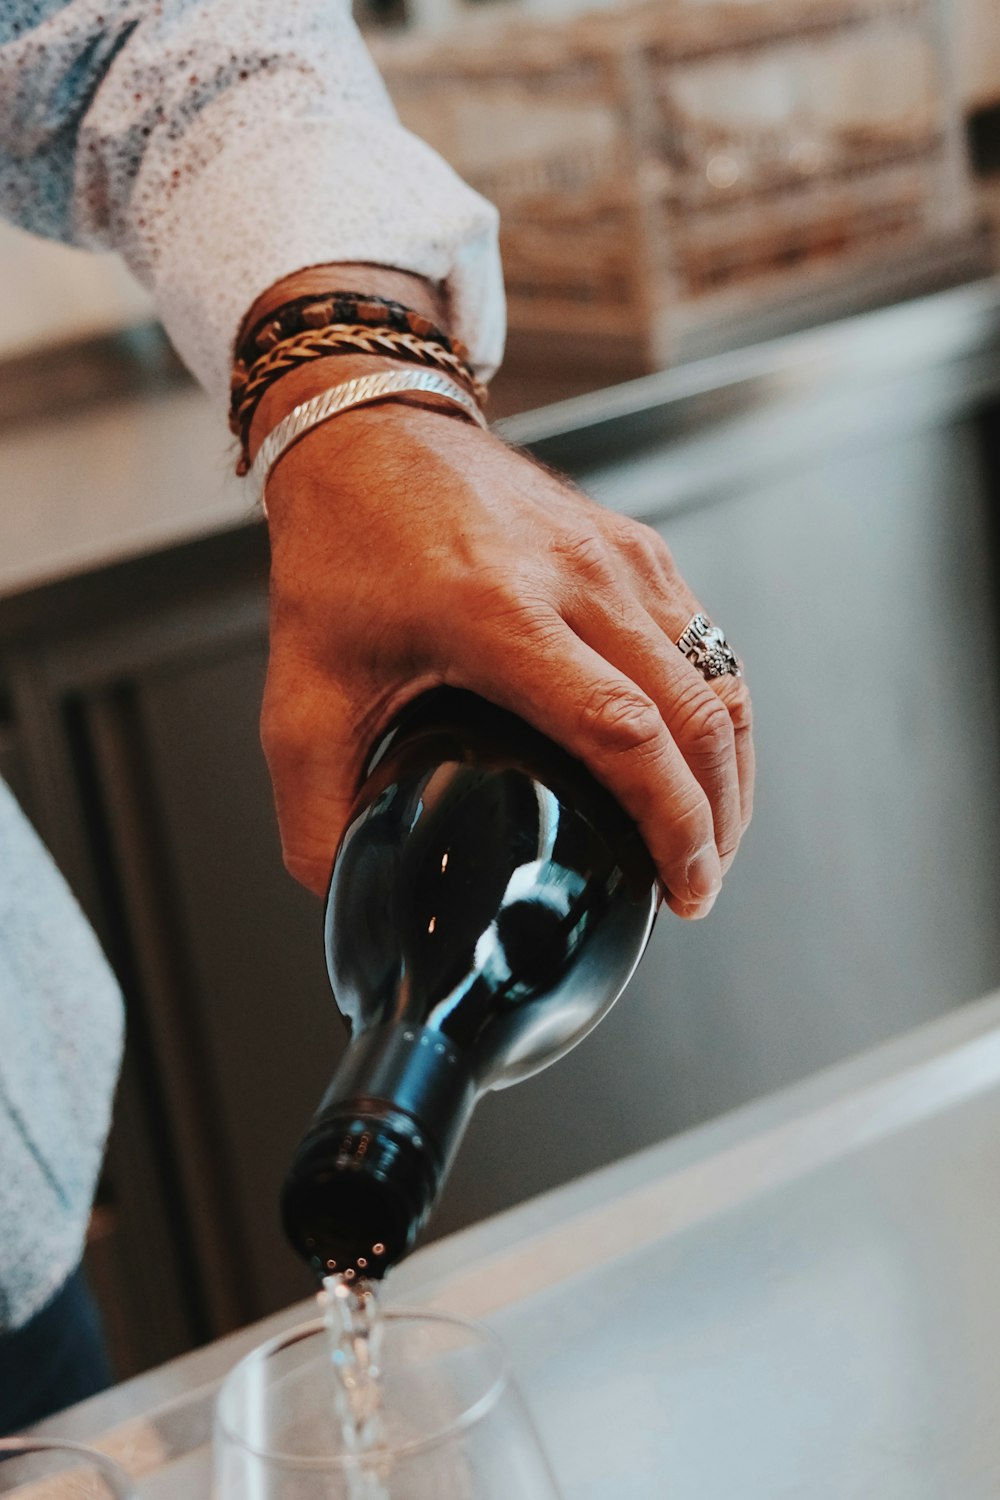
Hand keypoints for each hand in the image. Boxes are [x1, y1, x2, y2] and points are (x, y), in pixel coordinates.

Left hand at [258, 383, 752, 917]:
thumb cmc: (337, 555)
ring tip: (710, 839)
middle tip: (698, 888)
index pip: (625, 731)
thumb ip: (315, 804)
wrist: (367, 432)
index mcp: (498, 615)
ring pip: (719, 678)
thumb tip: (343, 889)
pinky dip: (718, 712)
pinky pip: (705, 641)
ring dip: (731, 770)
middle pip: (696, 715)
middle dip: (717, 819)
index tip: (684, 888)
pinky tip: (697, 762)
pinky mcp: (635, 544)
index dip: (671, 822)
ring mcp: (618, 554)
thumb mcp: (300, 691)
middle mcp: (577, 577)